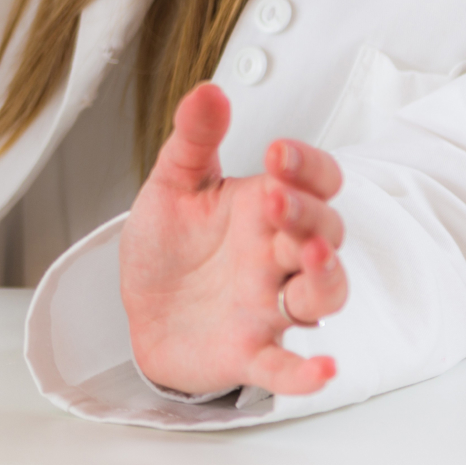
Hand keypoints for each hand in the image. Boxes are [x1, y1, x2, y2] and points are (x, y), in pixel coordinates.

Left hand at [119, 83, 348, 396]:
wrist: (141, 309)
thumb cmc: (170, 247)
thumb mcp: (174, 184)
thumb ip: (193, 138)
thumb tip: (209, 91)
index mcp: (264, 208)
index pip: (315, 182)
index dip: (308, 167)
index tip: (276, 152)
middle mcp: (277, 256)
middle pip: (324, 234)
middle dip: (308, 216)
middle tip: (278, 201)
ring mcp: (269, 305)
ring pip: (322, 294)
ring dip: (324, 276)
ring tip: (308, 256)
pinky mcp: (249, 350)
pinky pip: (286, 366)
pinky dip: (305, 373)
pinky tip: (322, 370)